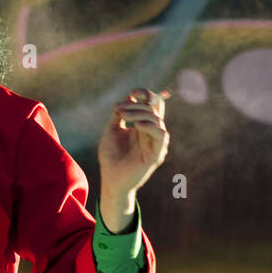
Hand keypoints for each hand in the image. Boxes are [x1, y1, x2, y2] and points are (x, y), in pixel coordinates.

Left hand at [97, 87, 169, 230]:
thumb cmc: (111, 157)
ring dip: (140, 114)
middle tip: (119, 109)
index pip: (152, 105)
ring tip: (124, 117)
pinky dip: (150, 126)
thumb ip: (120, 114)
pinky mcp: (156, 154)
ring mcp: (155, 143)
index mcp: (143, 126)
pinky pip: (161, 135)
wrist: (110, 180)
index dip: (146, 95)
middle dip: (138, 104)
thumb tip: (129, 97)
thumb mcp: (111, 131)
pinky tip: (136, 126)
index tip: (132, 92)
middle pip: (155, 109)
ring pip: (157, 119)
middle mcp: (152, 133)